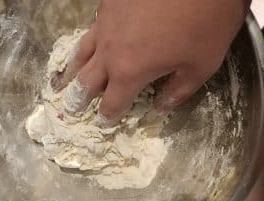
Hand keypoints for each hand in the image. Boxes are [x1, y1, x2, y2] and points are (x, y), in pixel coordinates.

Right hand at [52, 0, 250, 124]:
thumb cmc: (205, 24)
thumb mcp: (200, 66)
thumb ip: (176, 93)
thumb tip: (157, 110)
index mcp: (130, 71)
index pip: (112, 103)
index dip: (107, 116)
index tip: (104, 122)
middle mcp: (109, 52)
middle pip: (86, 82)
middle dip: (78, 100)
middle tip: (72, 110)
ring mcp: (105, 25)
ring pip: (80, 54)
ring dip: (71, 72)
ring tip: (63, 82)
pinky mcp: (107, 6)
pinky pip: (90, 30)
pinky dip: (86, 44)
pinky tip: (88, 46)